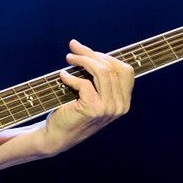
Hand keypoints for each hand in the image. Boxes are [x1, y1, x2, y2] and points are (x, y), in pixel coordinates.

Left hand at [42, 39, 134, 154]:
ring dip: (82, 60)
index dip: (107, 56)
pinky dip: (71, 77)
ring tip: (69, 58)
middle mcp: (120, 106)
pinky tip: (62, 76)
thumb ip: (97, 78)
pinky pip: (85, 83)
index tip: (88, 51)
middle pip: (111, 68)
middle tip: (74, 47)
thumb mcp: (91, 93)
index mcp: (124, 101)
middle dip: (91, 53)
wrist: (57, 135)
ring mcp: (109, 109)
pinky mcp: (94, 109)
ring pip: (102, 72)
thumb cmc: (72, 111)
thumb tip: (85, 49)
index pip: (125, 70)